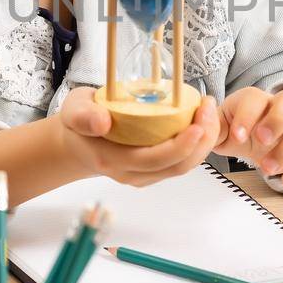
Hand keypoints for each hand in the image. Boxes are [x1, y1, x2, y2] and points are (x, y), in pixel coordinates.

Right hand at [57, 87, 223, 187]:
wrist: (76, 142)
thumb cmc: (79, 121)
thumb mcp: (73, 110)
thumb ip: (84, 115)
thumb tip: (102, 121)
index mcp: (113, 159)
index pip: (154, 160)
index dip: (181, 146)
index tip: (197, 123)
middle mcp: (131, 173)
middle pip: (176, 166)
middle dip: (201, 140)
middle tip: (209, 108)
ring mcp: (143, 174)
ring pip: (183, 167)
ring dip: (203, 142)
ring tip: (209, 111)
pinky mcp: (152, 170)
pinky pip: (181, 162)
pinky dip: (197, 144)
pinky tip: (201, 121)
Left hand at [214, 87, 282, 188]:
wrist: (270, 138)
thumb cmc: (243, 130)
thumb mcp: (224, 128)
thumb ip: (212, 127)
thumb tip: (201, 120)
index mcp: (256, 100)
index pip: (255, 98)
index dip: (247, 115)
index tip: (237, 136)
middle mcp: (282, 108)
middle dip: (277, 120)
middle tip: (261, 141)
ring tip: (266, 169)